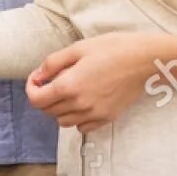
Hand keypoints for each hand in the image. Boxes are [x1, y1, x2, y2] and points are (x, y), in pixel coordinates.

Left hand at [25, 32, 152, 133]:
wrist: (144, 60)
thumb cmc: (113, 48)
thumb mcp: (78, 48)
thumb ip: (53, 63)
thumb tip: (38, 75)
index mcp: (69, 85)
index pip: (37, 100)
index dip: (31, 88)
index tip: (37, 78)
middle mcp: (80, 104)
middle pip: (48, 111)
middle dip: (44, 96)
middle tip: (52, 80)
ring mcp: (94, 114)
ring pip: (63, 121)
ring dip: (59, 108)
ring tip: (68, 90)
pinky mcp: (107, 118)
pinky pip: (82, 127)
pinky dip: (76, 118)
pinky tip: (82, 102)